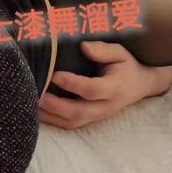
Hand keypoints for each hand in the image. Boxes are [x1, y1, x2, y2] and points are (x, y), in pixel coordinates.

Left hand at [39, 41, 171, 129]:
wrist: (139, 86)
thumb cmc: (126, 65)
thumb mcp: (120, 52)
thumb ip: (103, 50)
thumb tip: (83, 47)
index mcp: (115, 87)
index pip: (92, 90)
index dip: (73, 84)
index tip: (55, 74)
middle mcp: (106, 106)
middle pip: (79, 112)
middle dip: (56, 106)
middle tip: (37, 95)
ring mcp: (98, 116)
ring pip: (72, 123)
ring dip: (51, 116)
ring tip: (32, 104)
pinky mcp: (90, 120)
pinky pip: (70, 125)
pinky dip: (53, 120)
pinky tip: (38, 110)